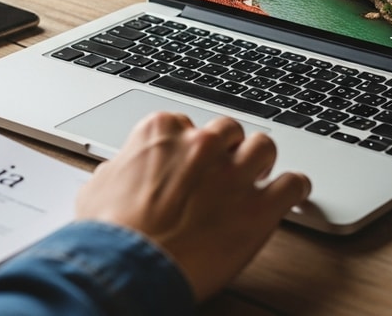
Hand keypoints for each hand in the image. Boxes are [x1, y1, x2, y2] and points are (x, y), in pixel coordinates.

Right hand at [75, 112, 310, 301]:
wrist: (128, 267)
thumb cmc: (109, 233)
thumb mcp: (97, 188)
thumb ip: (119, 169)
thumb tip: (120, 172)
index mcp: (162, 132)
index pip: (185, 123)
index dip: (189, 146)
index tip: (190, 161)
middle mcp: (201, 144)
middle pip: (229, 130)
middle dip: (228, 149)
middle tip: (225, 170)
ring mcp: (233, 174)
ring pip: (264, 147)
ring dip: (261, 162)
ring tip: (259, 177)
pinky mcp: (259, 207)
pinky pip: (294, 184)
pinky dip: (294, 189)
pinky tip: (290, 195)